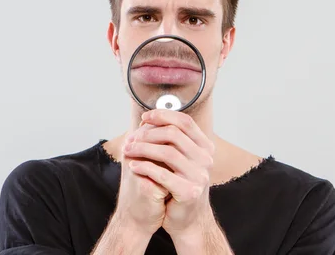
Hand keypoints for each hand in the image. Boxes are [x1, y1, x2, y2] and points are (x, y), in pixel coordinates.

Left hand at [123, 109, 215, 238]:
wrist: (186, 219)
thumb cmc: (179, 185)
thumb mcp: (179, 159)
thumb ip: (171, 140)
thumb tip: (148, 117)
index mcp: (205, 147)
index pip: (185, 122)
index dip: (164, 115)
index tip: (145, 117)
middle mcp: (206, 159)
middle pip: (174, 134)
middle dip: (148, 133)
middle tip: (131, 138)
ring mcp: (200, 176)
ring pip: (167, 152)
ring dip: (143, 149)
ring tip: (128, 151)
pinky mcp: (189, 192)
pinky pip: (162, 175)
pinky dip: (144, 168)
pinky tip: (133, 166)